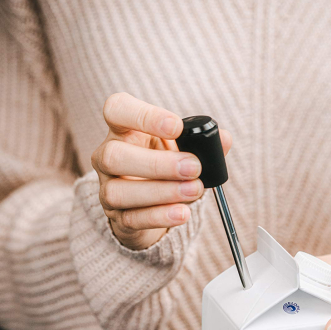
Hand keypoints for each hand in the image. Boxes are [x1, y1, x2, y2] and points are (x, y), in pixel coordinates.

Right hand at [92, 93, 231, 249]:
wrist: (152, 203)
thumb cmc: (166, 164)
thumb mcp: (182, 147)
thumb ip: (203, 142)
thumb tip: (224, 138)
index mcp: (122, 129)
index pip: (116, 110)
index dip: (143, 116)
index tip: (176, 127)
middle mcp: (107, 156)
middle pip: (113, 156)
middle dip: (157, 163)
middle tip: (194, 167)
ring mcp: (107, 188)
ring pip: (118, 191)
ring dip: (161, 192)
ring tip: (195, 190)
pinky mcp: (117, 217)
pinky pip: (132, 219)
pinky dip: (159, 216)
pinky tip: (182, 212)